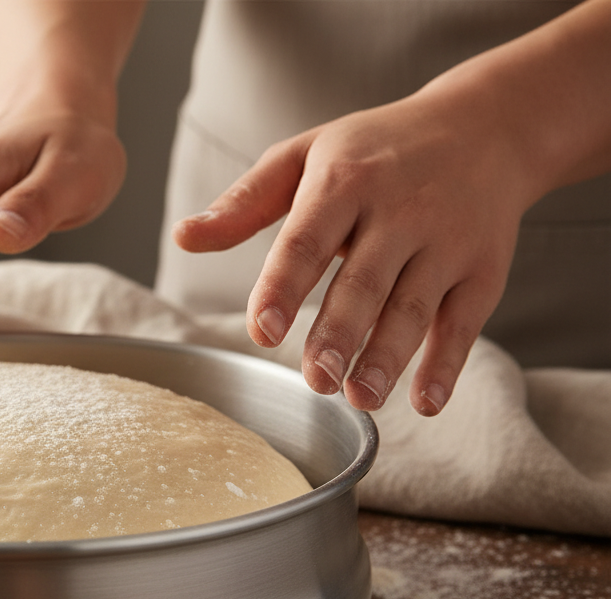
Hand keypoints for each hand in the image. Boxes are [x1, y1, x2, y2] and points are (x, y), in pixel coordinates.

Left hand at [173, 0, 610, 416]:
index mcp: (344, 181)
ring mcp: (447, 241)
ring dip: (387, 357)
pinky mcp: (483, 269)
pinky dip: (447, 364)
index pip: (307, 241)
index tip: (262, 331)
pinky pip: (465, 322)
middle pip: (364, 282)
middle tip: (316, 381)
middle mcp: (399, 210)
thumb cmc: (373, 150)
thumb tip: (182, 237)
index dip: (284, 287)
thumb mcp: (304, 156)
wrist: (485, 127)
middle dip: (340, 335)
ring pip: (414, 307)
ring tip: (358, 399)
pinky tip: (424, 402)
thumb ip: (244, 203)